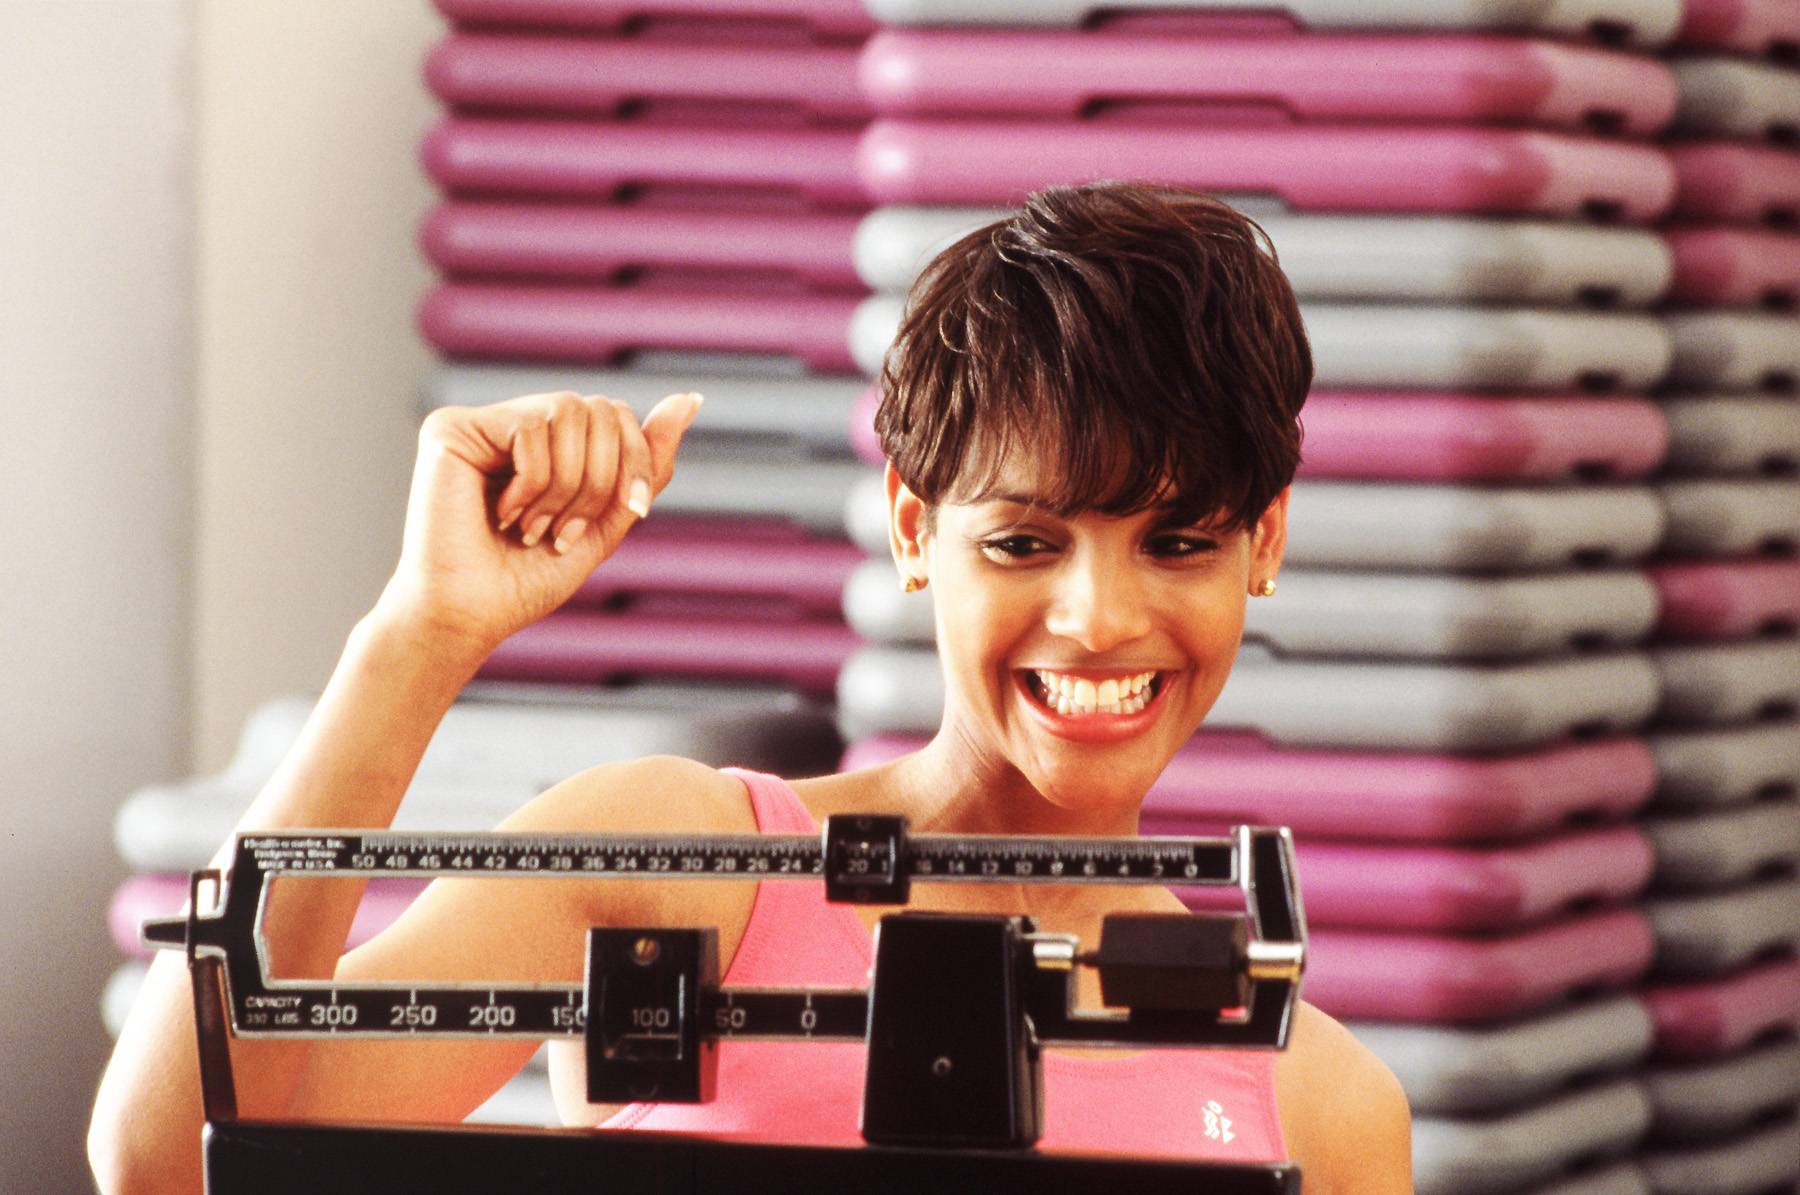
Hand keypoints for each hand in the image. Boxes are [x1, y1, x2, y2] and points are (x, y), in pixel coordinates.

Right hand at [379, 390, 702, 654]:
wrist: (469, 615)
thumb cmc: (526, 579)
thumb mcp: (606, 521)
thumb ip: (644, 464)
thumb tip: (691, 399)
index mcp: (551, 446)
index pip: (617, 415)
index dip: (637, 461)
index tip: (633, 510)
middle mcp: (515, 424)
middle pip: (599, 409)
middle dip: (602, 479)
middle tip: (565, 532)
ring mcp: (482, 423)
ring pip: (568, 413)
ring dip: (567, 486)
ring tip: (533, 529)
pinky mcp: (450, 427)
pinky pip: (529, 428)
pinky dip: (532, 484)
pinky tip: (502, 514)